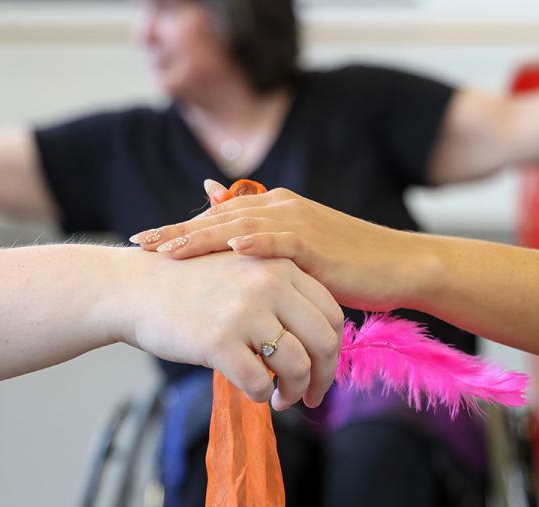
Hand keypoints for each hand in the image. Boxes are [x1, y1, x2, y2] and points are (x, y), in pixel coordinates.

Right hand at [115, 249, 343, 409]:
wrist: (134, 288)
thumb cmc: (190, 285)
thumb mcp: (243, 271)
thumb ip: (281, 292)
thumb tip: (318, 338)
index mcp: (280, 266)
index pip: (332, 313)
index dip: (334, 350)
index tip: (323, 369)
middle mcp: (269, 284)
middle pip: (323, 342)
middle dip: (323, 377)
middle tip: (312, 395)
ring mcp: (244, 312)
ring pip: (296, 366)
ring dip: (294, 392)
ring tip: (281, 399)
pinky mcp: (219, 341)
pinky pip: (260, 383)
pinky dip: (263, 395)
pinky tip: (254, 393)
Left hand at [129, 181, 430, 312]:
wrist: (398, 266)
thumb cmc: (348, 265)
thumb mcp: (297, 253)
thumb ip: (262, 239)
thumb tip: (222, 220)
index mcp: (274, 209)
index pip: (216, 218)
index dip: (179, 229)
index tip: (143, 242)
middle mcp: (281, 208)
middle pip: (218, 220)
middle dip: (177, 233)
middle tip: (140, 245)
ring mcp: (298, 223)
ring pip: (240, 228)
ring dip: (202, 238)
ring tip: (169, 250)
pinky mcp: (317, 243)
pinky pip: (280, 241)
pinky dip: (255, 243)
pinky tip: (231, 248)